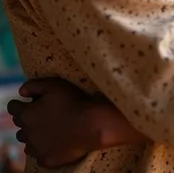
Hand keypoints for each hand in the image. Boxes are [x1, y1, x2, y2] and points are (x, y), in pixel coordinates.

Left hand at [8, 78, 147, 167]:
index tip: (25, 102)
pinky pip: (39, 154)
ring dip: (33, 135)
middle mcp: (28, 133)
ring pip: (27, 142)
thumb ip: (34, 85)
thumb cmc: (72, 102)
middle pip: (20, 126)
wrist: (89, 126)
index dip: (18, 104)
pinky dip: (43, 148)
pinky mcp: (46, 159)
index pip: (13, 108)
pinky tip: (54, 142)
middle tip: (40, 114)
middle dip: (26, 120)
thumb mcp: (53, 85)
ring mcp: (36, 148)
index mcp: (27, 114)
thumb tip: (21, 91)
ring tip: (47, 129)